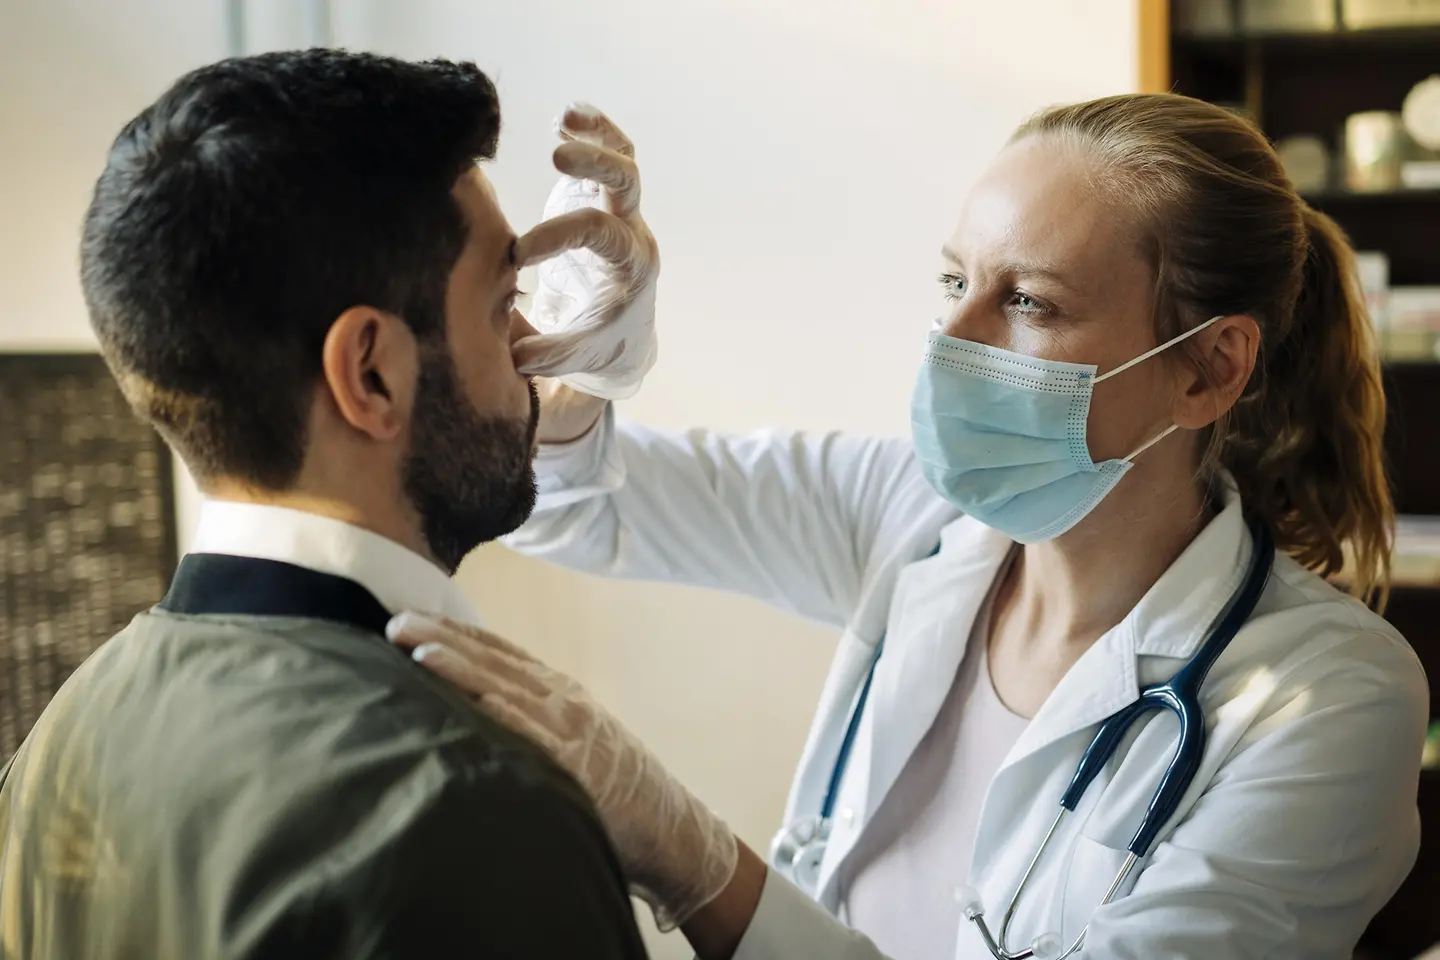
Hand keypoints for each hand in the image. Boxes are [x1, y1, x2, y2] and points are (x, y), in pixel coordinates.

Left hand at [386, 612, 737, 932]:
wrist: (668, 823)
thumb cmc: (612, 786)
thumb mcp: (569, 736)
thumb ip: (527, 718)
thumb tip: (471, 707)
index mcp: (557, 689)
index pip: (496, 648)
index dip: (453, 629)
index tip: (411, 615)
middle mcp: (561, 698)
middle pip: (493, 659)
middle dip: (442, 638)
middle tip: (395, 621)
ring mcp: (570, 729)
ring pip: (506, 688)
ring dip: (461, 668)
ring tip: (417, 651)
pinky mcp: (577, 766)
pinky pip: (534, 737)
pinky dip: (503, 716)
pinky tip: (473, 703)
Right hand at [514, 104, 658, 401]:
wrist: (622, 335)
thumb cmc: (601, 344)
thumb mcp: (579, 356)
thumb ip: (552, 355)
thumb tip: (518, 359)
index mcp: (630, 266)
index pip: (599, 236)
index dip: (559, 236)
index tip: (521, 254)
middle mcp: (631, 231)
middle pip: (627, 184)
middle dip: (597, 165)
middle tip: (556, 157)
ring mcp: (618, 211)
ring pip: (624, 161)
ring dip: (597, 137)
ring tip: (563, 120)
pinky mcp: (600, 199)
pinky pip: (610, 156)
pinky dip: (593, 132)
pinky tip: (566, 118)